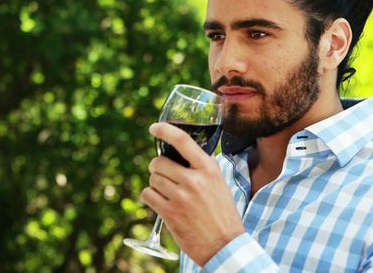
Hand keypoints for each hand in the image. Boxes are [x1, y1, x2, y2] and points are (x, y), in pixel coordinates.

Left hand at [141, 122, 244, 265]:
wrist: (224, 244)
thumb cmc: (221, 213)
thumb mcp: (218, 183)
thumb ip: (201, 168)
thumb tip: (181, 152)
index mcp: (208, 169)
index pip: (183, 141)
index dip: (165, 130)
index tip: (154, 127)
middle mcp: (194, 180)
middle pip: (159, 163)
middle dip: (157, 168)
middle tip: (164, 177)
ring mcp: (181, 196)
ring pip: (152, 179)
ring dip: (156, 185)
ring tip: (169, 194)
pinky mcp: (170, 212)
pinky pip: (147, 195)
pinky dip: (150, 197)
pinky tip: (161, 203)